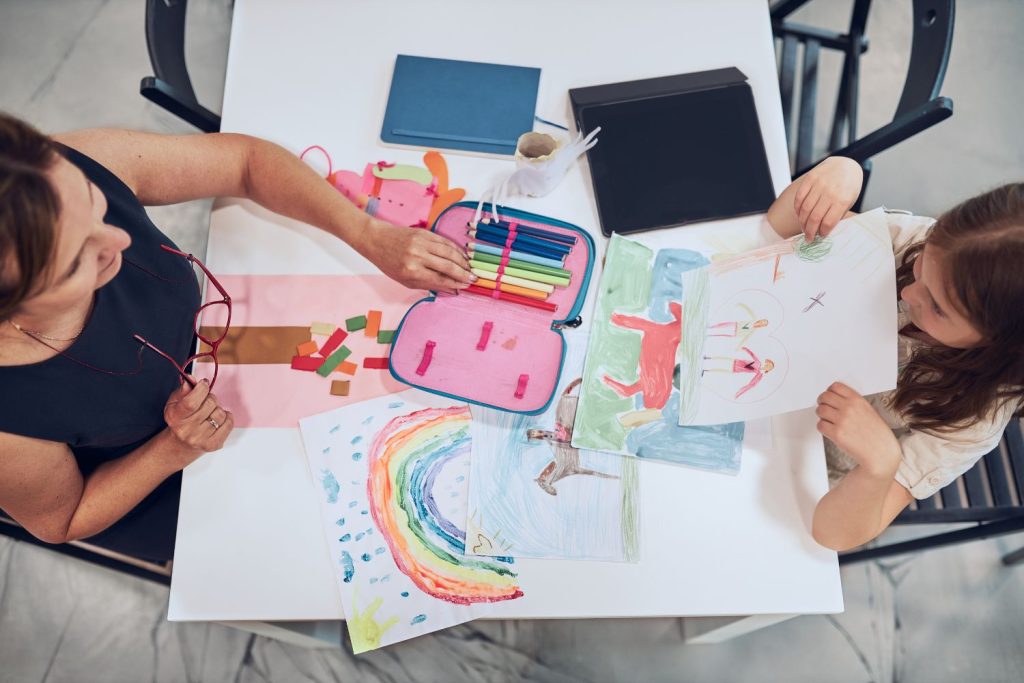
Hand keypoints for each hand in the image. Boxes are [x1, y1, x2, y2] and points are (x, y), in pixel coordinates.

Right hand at [163, 377, 234, 456]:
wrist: (182, 444)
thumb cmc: (180, 419)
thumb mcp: (175, 403)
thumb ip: (183, 390)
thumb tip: (191, 378)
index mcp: (175, 418)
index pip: (191, 402)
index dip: (201, 389)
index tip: (204, 383)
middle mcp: (186, 430)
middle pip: (209, 404)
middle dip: (211, 397)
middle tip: (206, 400)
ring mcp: (200, 439)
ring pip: (220, 413)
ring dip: (218, 408)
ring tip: (211, 412)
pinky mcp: (213, 445)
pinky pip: (229, 424)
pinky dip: (227, 418)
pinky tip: (218, 419)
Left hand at [358, 219, 475, 293]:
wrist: (377, 240)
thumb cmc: (389, 263)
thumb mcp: (405, 280)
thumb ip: (429, 285)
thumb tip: (451, 289)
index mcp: (412, 272)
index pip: (440, 279)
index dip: (455, 283)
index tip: (466, 286)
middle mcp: (418, 257)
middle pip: (448, 266)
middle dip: (463, 273)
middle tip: (474, 278)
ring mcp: (421, 243)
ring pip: (449, 252)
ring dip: (462, 261)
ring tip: (470, 267)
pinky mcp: (424, 233)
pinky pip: (444, 242)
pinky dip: (455, 249)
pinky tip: (462, 255)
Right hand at [794, 157, 862, 239]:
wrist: (846, 165)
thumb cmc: (849, 186)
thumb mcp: (849, 202)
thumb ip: (836, 215)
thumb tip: (823, 230)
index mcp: (842, 200)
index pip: (828, 222)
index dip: (822, 232)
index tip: (820, 236)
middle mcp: (830, 192)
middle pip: (814, 218)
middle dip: (809, 231)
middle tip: (808, 238)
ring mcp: (819, 184)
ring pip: (804, 209)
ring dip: (802, 222)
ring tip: (804, 228)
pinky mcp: (810, 179)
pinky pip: (799, 197)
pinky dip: (797, 209)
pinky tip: (800, 215)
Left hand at [816, 382, 900, 477]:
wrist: (881, 452)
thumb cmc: (876, 434)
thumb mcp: (868, 411)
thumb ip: (853, 403)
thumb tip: (835, 399)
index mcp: (858, 400)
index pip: (835, 387)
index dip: (829, 392)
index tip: (829, 396)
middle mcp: (849, 408)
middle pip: (824, 397)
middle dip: (822, 402)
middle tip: (824, 408)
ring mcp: (842, 420)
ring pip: (820, 410)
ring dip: (822, 415)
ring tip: (828, 420)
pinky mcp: (836, 434)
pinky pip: (820, 425)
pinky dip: (823, 427)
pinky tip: (830, 430)